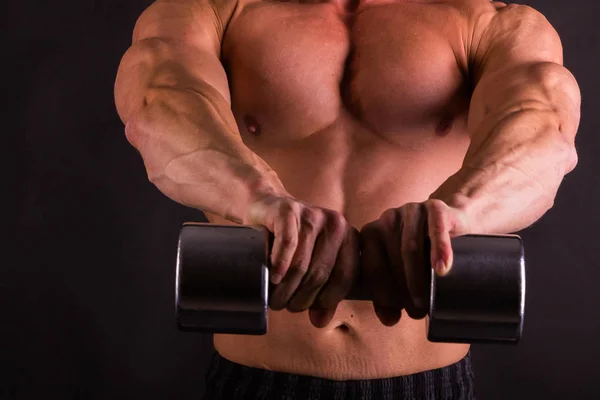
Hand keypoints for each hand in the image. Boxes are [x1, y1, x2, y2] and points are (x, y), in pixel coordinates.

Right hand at [245, 194, 360, 327]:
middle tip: (286, 307)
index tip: (310, 311)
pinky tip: (273, 278)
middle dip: (302, 298)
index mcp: (349, 237)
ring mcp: (312, 215)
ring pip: (302, 263)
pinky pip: (287, 244)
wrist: (268, 206)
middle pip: (320, 273)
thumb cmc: (294, 241)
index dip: (328, 299)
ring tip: (275, 300)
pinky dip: (279, 266)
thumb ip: (322, 289)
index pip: (345, 276)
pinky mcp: (288, 211)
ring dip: (286, 288)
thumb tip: (319, 321)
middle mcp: (335, 224)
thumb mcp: (314, 261)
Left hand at [359, 199, 469, 325]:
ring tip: (427, 302)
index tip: (394, 315)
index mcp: (371, 234)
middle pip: (391, 259)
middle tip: (415, 312)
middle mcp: (386, 219)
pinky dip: (439, 250)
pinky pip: (436, 228)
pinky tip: (442, 269)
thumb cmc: (424, 255)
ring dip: (418, 277)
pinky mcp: (435, 206)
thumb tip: (389, 320)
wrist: (454, 226)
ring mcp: (410, 210)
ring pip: (410, 246)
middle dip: (402, 290)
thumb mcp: (402, 272)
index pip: (370, 267)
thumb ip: (390, 293)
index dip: (381, 294)